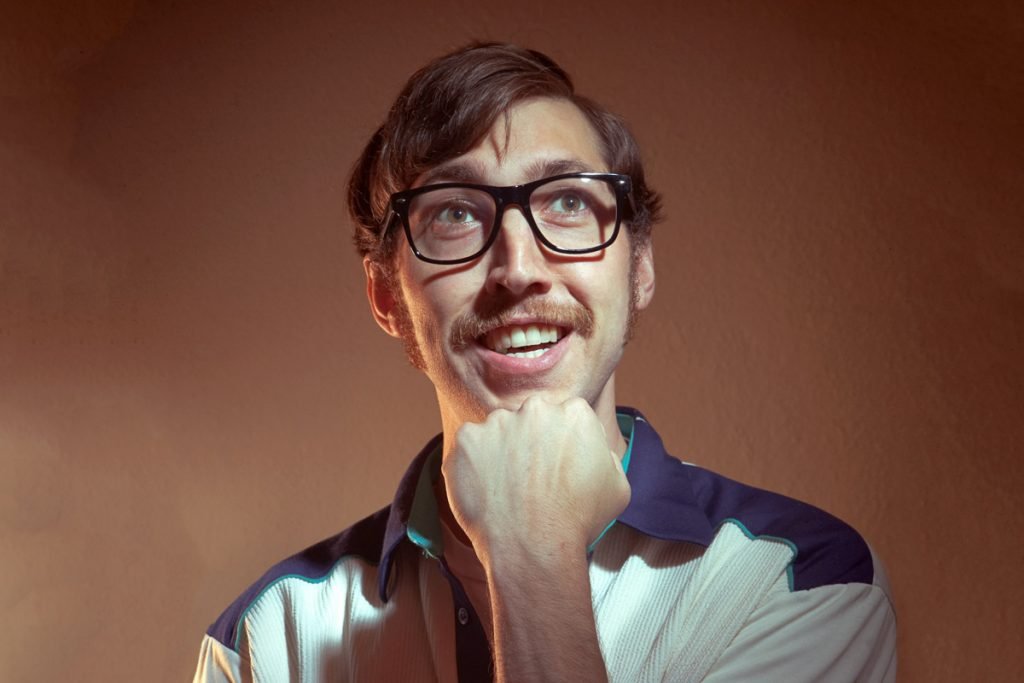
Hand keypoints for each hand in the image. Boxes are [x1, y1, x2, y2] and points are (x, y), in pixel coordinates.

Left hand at [442, 395, 630, 562]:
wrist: (534, 548)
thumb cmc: (578, 521)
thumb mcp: (617, 484)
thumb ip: (604, 453)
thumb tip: (592, 445)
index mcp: (575, 413)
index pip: (566, 416)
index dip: (562, 443)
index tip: (557, 466)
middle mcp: (536, 409)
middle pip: (531, 418)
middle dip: (531, 442)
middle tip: (531, 479)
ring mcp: (498, 422)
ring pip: (499, 431)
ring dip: (501, 451)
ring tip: (508, 489)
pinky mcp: (467, 439)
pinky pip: (469, 446)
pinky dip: (473, 464)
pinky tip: (487, 489)